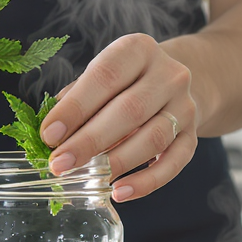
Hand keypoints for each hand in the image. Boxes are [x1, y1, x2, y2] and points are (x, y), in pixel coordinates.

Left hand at [40, 34, 196, 201]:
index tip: (49, 135)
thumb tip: (51, 134)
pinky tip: (120, 192)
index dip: (75, 108)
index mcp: (138, 50)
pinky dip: (146, 182)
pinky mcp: (192, 135)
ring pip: (153, 138)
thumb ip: (77, 99)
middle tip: (61, 164)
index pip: (105, 77)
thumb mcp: (101, 76)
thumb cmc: (124, 82)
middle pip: (130, 110)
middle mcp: (168, 74)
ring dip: (117, 162)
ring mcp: (185, 106)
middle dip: (90, 141)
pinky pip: (174, 163)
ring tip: (88, 179)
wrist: (173, 84)